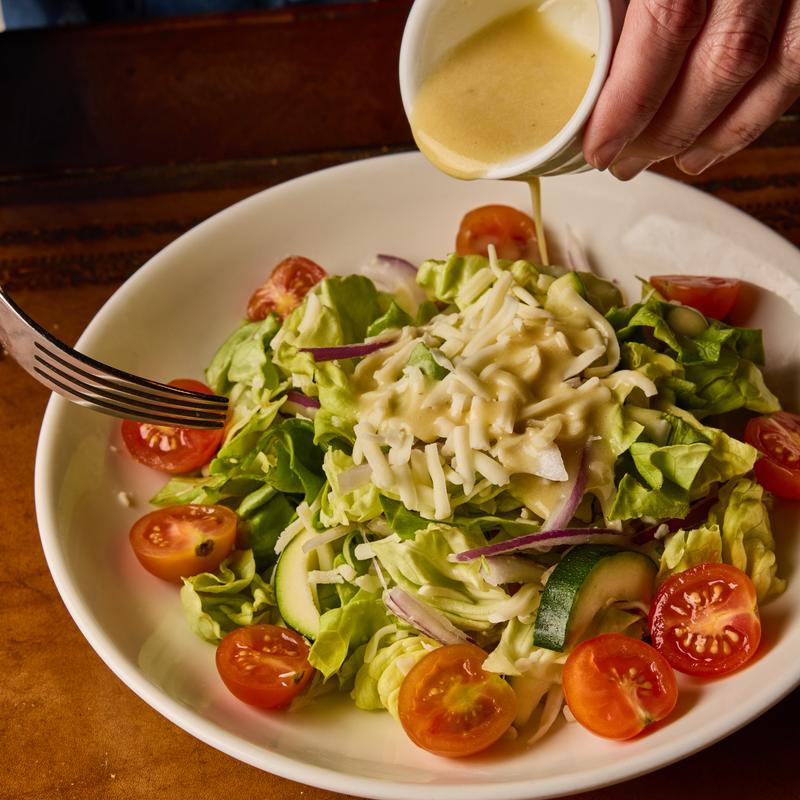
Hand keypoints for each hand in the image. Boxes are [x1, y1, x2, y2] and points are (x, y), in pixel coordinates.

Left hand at [583, 0, 799, 179]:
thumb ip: (608, 0)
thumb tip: (558, 40)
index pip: (667, 25)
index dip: (630, 101)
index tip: (599, 148)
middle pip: (720, 61)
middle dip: (665, 131)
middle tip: (624, 164)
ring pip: (771, 67)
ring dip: (716, 131)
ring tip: (674, 162)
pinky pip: (799, 60)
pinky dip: (759, 110)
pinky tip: (721, 137)